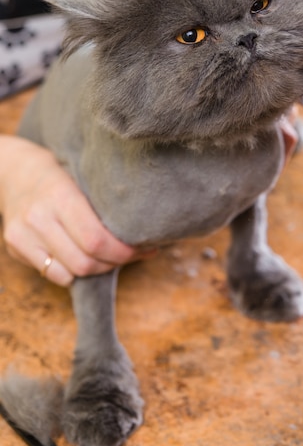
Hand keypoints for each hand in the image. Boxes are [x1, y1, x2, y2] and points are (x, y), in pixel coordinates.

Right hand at [0, 136, 153, 285]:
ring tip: (110, 256)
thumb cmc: (60, 173)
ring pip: (71, 273)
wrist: (14, 170)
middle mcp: (38, 217)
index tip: (145, 248)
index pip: (96, 240)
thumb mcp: (83, 178)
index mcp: (60, 195)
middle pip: (86, 262)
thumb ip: (104, 204)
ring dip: (98, 270)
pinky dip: (74, 272)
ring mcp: (23, 235)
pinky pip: (54, 275)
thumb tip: (144, 230)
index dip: (124, 252)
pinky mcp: (15, 248)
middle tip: (132, 254)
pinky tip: (83, 257)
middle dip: (115, 263)